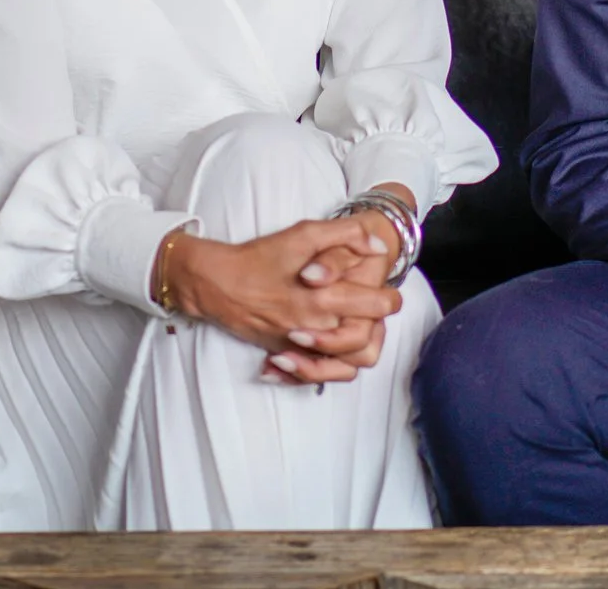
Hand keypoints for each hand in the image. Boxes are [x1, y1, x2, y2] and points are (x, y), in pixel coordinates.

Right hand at [158, 217, 401, 386]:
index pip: (375, 308)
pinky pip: (316, 374)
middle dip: (377, 323)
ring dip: (357, 349)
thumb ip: (346, 235)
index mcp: (323, 299)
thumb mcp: (304, 234)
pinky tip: (332, 348)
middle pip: (364, 340)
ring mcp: (298, 347)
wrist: (217, 284)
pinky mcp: (284, 354)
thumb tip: (378, 245)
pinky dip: (329, 366)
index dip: (389, 298)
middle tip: (379, 308)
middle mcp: (314, 330)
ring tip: (360, 327)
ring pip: (344, 367)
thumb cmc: (261, 257)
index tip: (390, 290)